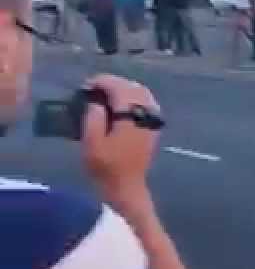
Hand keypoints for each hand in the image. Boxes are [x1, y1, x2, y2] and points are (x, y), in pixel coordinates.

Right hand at [81, 74, 160, 206]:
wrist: (127, 186)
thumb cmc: (106, 167)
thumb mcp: (91, 142)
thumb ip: (93, 117)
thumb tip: (97, 102)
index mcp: (131, 116)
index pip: (119, 88)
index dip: (102, 82)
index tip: (86, 85)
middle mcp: (146, 113)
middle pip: (132, 87)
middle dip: (113, 83)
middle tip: (94, 88)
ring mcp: (153, 120)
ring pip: (142, 93)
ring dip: (124, 89)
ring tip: (105, 94)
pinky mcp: (154, 127)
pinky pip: (148, 103)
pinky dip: (135, 97)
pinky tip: (122, 103)